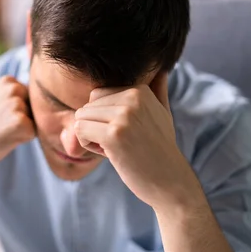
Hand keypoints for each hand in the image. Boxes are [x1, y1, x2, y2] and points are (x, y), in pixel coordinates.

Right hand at [0, 76, 35, 175]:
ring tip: (2, 131)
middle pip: (35, 107)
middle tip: (1, 125)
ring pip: (36, 119)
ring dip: (24, 128)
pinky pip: (35, 132)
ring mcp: (17, 105)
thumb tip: (39, 91)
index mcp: (8, 80)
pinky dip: (24, 139)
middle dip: (24, 117)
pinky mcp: (21, 123)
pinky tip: (6, 139)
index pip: (30, 96)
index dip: (18, 109)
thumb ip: (12, 93)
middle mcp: (13, 88)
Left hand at [74, 72, 203, 211]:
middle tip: (119, 143)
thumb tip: (160, 68)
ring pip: (80, 117)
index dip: (104, 117)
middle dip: (95, 127)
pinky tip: (109, 154)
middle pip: (87, 105)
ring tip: (115, 148)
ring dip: (90, 136)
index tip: (124, 133)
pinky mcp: (114, 134)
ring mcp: (124, 115)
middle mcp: (133, 97)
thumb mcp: (163, 113)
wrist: (171, 182)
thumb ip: (158, 90)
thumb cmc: (161, 150)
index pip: (97, 95)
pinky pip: (79, 130)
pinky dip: (87, 145)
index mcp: (140, 90)